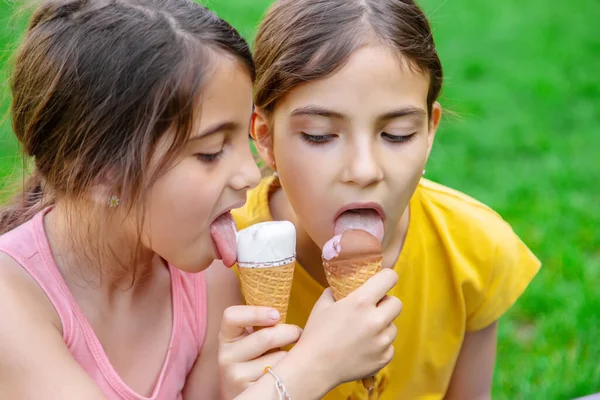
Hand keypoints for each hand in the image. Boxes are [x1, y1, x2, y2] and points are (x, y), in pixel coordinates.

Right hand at [218, 306, 302, 399]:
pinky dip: (288, 373)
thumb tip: (284, 310)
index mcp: (226, 336)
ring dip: (290, 355)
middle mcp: (225, 356)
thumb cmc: (254, 356)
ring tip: (288, 356)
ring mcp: (235, 377)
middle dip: (289, 332)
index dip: (256, 312)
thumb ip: (261, 323)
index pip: (232, 316)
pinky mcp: (249, 393)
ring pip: (277, 359)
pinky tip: (284, 372)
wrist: (242, 391)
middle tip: (298, 332)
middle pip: (265, 337)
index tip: (277, 314)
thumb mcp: (249, 338)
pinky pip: (279, 377)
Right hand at [290, 269, 400, 386]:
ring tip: (363, 333)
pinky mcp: (384, 358)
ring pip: (393, 326)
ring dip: (382, 327)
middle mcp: (375, 320)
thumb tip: (345, 286)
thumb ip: (338, 291)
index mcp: (360, 302)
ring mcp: (382, 341)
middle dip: (385, 304)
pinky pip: (389, 345)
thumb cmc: (316, 334)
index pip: (389, 278)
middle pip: (396, 303)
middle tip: (372, 310)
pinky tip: (363, 348)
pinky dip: (380, 346)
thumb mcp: (323, 304)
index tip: (382, 281)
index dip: (386, 277)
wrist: (314, 367)